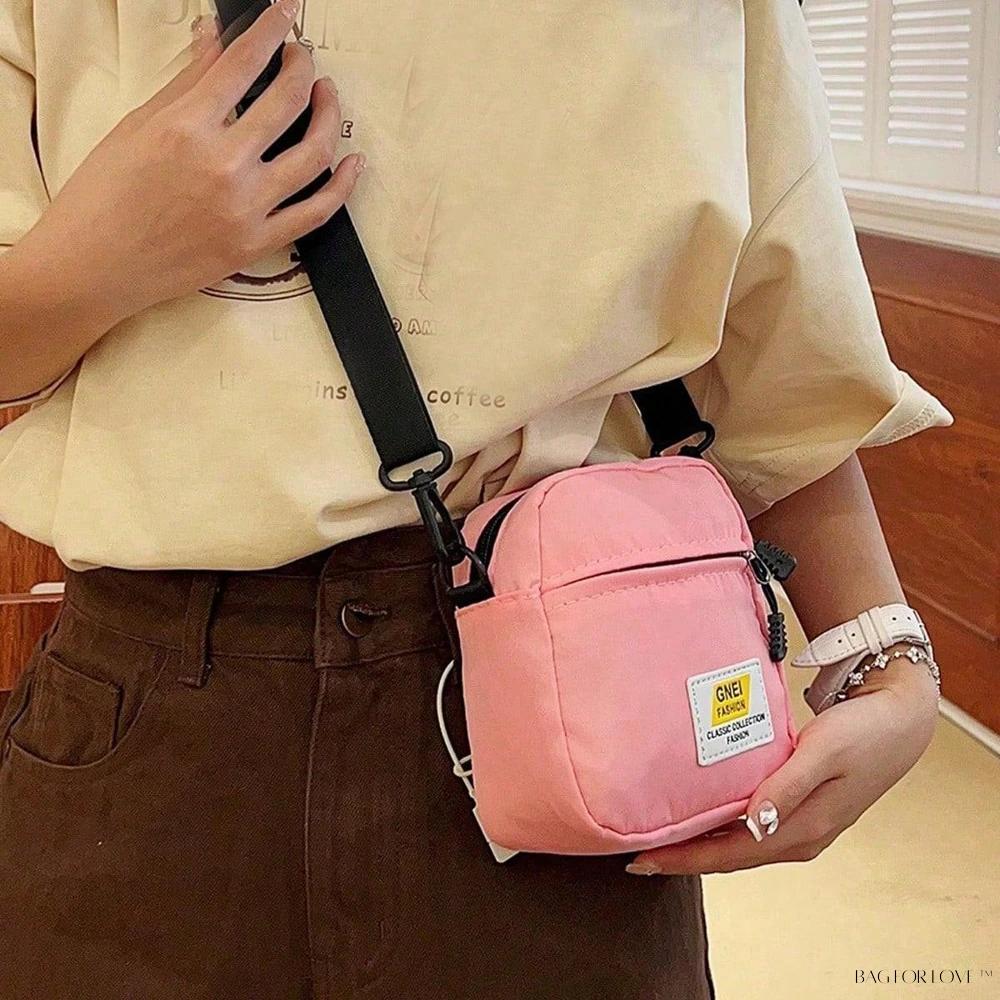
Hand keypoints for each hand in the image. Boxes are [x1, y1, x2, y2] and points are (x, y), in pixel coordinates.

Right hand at [17, 0, 362, 332]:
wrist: (95, 266)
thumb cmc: (103, 196)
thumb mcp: (138, 126)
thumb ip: (186, 82)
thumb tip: (214, 38)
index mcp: (187, 126)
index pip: (244, 62)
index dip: (271, 28)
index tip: (285, 12)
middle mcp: (223, 165)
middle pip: (288, 101)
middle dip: (303, 67)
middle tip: (303, 58)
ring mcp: (246, 208)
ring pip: (314, 155)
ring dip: (329, 117)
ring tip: (326, 98)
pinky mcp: (257, 244)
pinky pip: (316, 213)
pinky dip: (341, 186)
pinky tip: (352, 162)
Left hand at [625, 648, 939, 874]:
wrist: (899, 718)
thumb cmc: (862, 731)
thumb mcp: (823, 752)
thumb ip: (787, 785)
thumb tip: (754, 821)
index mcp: (802, 830)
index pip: (730, 854)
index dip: (685, 859)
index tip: (643, 861)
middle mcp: (798, 836)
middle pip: (728, 855)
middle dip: (682, 857)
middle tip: (635, 854)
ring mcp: (800, 825)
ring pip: (738, 843)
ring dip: (699, 843)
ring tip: (658, 837)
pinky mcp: (799, 807)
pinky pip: (750, 826)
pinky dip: (720, 826)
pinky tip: (699, 815)